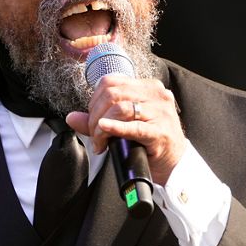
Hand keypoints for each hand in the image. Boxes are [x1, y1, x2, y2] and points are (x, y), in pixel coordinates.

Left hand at [66, 73, 186, 183]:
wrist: (173, 163)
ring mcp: (160, 112)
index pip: (110, 82)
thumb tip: (71, 117)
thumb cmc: (148, 142)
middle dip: (95, 115)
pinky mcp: (160, 132)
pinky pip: (135, 126)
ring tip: (101, 143)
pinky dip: (116, 127)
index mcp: (146, 87)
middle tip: (95, 136)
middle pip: (112, 94)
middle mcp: (155, 95)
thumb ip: (98, 119)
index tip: (93, 120)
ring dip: (102, 127)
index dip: (94, 100)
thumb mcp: (123, 124)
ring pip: (120, 108)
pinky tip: (105, 129)